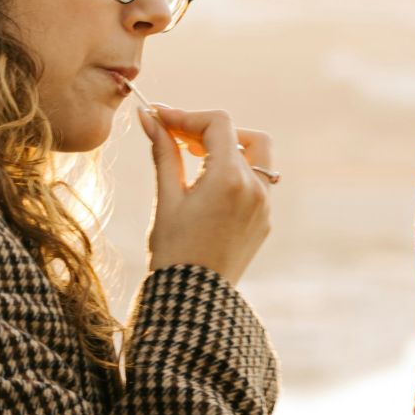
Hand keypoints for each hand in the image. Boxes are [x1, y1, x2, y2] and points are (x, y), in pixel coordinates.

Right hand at [139, 105, 272, 283]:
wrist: (194, 299)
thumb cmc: (174, 250)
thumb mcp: (167, 198)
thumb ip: (164, 152)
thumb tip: (149, 117)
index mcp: (230, 178)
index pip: (218, 124)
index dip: (187, 116)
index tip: (162, 120)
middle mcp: (256, 187)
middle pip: (243, 135)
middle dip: (212, 131)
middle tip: (181, 141)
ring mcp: (265, 205)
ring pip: (257, 157)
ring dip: (229, 150)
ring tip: (196, 163)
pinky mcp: (264, 220)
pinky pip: (258, 183)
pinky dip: (236, 174)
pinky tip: (209, 189)